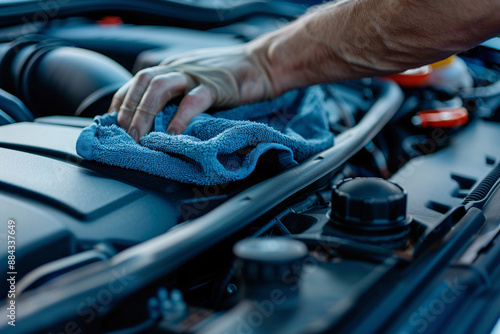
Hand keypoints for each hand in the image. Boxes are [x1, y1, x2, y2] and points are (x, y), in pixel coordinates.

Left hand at [109, 45, 274, 141]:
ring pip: (159, 89)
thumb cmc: (231, 77)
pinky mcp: (215, 85)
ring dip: (144, 114)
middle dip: (127, 111)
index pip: (136, 83)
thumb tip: (160, 121)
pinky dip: (179, 118)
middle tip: (123, 138)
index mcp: (171, 68)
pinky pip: (192, 100)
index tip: (114, 127)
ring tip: (140, 138)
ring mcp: (195, 75)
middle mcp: (178, 68)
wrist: (264, 63)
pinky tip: (173, 135)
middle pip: (141, 84)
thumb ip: (178, 95)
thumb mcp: (196, 82)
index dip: (120, 105)